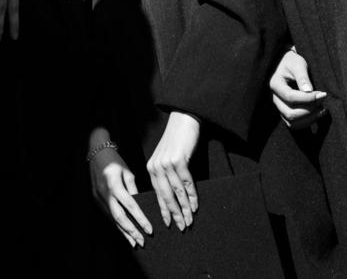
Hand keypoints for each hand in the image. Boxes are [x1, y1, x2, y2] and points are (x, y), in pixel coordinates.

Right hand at [88, 133, 152, 247]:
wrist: (95, 152)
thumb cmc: (114, 160)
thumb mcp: (127, 171)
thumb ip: (133, 188)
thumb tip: (139, 204)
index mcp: (114, 184)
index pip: (130, 206)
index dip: (140, 219)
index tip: (149, 230)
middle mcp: (105, 193)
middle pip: (119, 217)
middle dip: (131, 231)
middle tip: (142, 242)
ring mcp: (98, 196)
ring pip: (112, 218)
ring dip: (123, 231)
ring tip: (134, 242)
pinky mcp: (96, 198)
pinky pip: (108, 214)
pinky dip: (117, 224)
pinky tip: (124, 231)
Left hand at [146, 112, 199, 230]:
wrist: (184, 119)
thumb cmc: (178, 140)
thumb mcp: (168, 158)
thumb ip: (167, 174)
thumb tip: (175, 196)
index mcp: (151, 167)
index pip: (157, 193)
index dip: (164, 210)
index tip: (169, 223)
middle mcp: (155, 166)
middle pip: (165, 196)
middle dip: (174, 213)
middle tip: (181, 227)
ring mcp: (166, 163)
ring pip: (176, 192)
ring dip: (184, 208)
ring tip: (190, 220)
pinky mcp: (178, 160)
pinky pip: (186, 183)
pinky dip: (191, 196)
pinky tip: (195, 206)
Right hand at [269, 49, 325, 129]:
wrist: (284, 63)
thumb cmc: (291, 62)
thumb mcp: (297, 64)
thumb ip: (302, 77)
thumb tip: (309, 91)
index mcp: (275, 85)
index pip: (290, 97)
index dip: (308, 99)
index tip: (323, 94)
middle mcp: (275, 98)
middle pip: (290, 113)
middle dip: (309, 110)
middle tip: (322, 100)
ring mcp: (279, 106)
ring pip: (292, 122)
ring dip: (309, 119)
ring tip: (323, 109)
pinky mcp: (285, 111)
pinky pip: (294, 124)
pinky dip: (307, 122)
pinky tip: (318, 113)